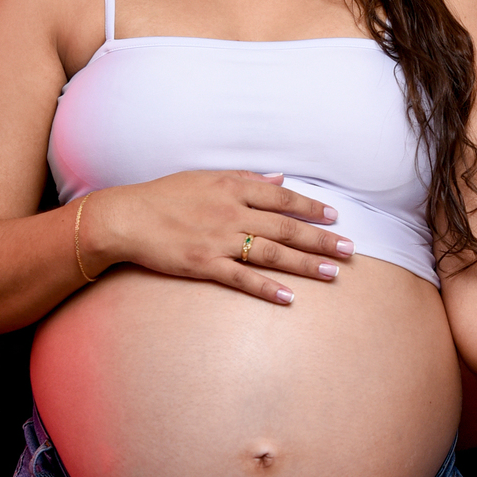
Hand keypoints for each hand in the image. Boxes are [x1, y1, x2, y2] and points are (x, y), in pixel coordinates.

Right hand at [80, 170, 354, 303]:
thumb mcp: (206, 178)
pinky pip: (242, 279)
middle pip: (286, 227)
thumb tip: (279, 178)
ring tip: (333, 273)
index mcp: (233, 187)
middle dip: (321, 240)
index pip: (283, 198)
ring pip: (272, 253)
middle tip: (350, 250)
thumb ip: (245, 179)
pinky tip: (290, 297)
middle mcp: (231, 212)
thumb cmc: (164, 196)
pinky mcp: (204, 265)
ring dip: (305, 264)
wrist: (125, 218)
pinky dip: (267, 288)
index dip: (311, 208)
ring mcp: (219, 240)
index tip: (335, 217)